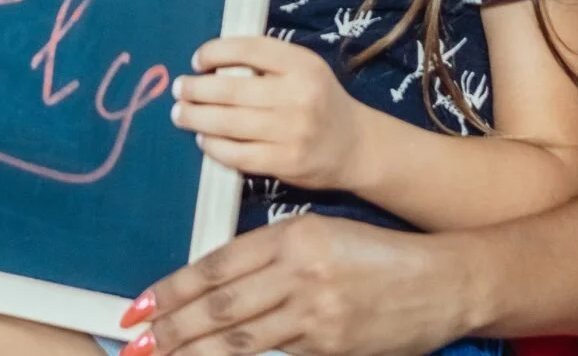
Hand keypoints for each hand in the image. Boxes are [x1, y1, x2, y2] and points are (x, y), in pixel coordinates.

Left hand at [127, 213, 471, 355]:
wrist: (442, 281)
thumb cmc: (376, 254)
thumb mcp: (318, 234)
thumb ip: (267, 255)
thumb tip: (212, 285)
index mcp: (291, 236)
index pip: (216, 265)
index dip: (173, 289)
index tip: (141, 305)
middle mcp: (299, 272)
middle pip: (220, 306)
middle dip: (172, 328)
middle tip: (136, 342)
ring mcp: (316, 314)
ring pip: (240, 339)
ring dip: (194, 351)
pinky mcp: (331, 347)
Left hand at [172, 37, 368, 192]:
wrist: (355, 146)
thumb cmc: (318, 100)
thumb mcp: (304, 69)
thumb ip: (266, 62)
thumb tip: (210, 62)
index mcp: (302, 65)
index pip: (249, 50)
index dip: (215, 52)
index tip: (197, 60)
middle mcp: (299, 96)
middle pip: (231, 90)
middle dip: (196, 89)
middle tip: (179, 89)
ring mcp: (292, 132)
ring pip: (229, 123)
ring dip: (196, 118)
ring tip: (181, 114)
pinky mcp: (285, 162)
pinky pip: (238, 154)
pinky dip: (214, 146)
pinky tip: (204, 140)